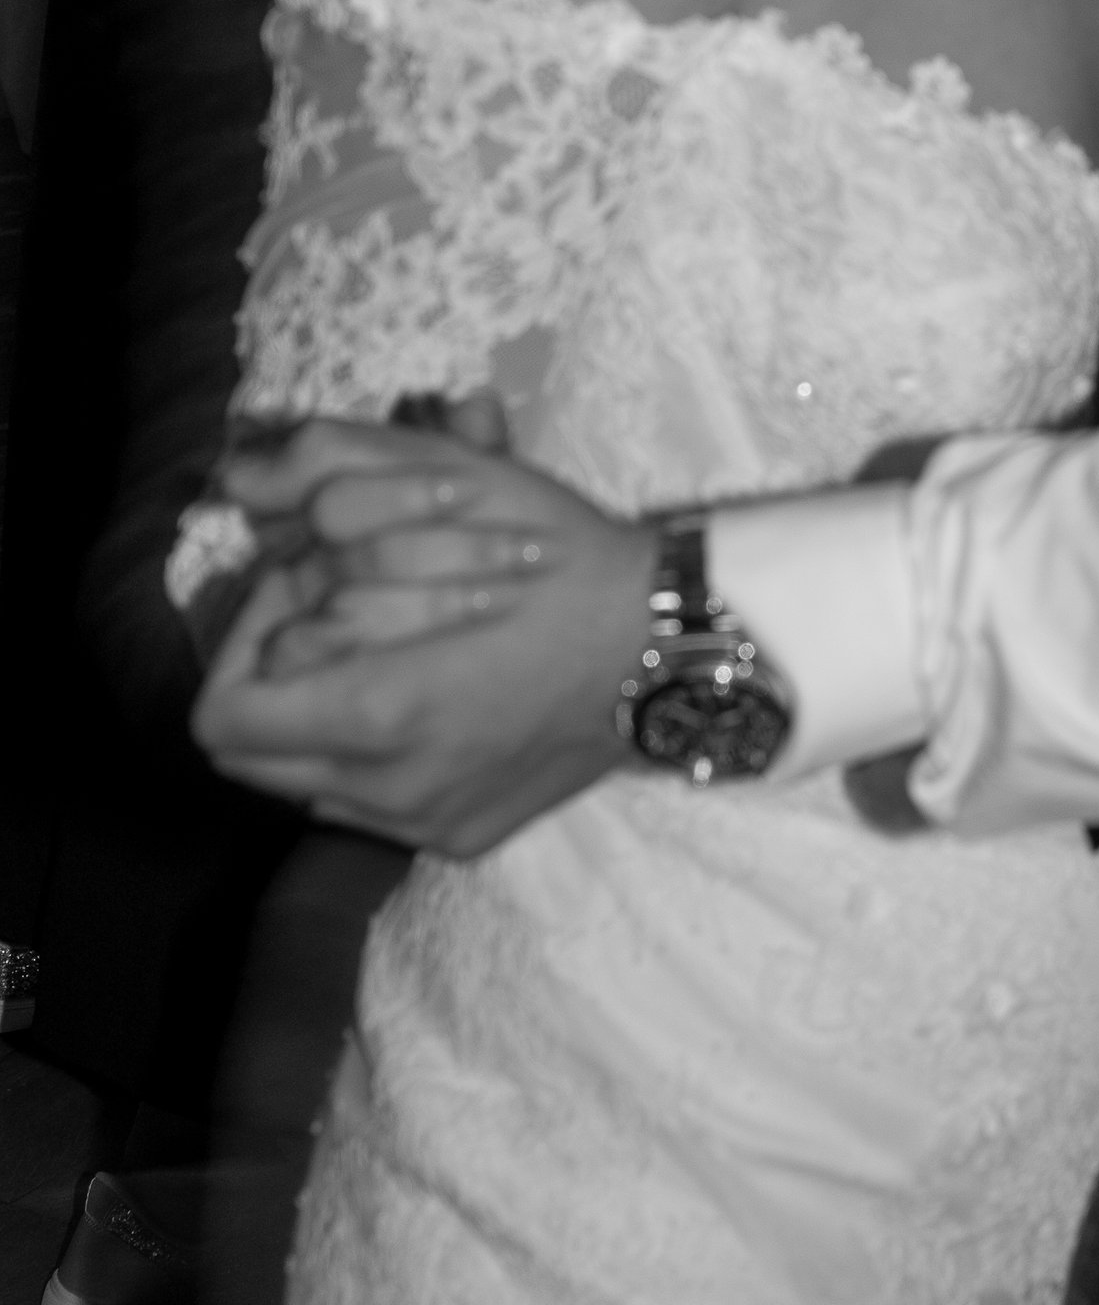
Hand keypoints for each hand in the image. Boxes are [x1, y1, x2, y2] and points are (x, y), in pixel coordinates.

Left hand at [190, 417, 656, 855]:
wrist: (671, 645)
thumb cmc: (564, 558)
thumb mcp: (452, 480)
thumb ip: (328, 466)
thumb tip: (238, 472)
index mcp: (376, 710)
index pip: (221, 717)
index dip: (240, 645)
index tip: (298, 593)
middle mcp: (390, 789)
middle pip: (253, 758)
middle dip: (274, 680)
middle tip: (335, 615)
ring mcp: (428, 823)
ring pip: (308, 784)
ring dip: (321, 720)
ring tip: (387, 654)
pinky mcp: (464, 839)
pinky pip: (372, 809)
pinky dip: (376, 758)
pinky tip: (433, 699)